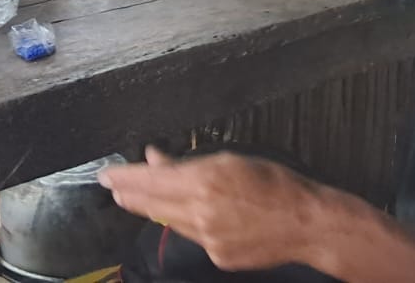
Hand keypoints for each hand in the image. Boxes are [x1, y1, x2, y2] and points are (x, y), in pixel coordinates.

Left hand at [99, 147, 328, 272]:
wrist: (307, 224)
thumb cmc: (274, 183)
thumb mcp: (230, 161)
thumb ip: (188, 161)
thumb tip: (155, 156)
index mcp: (203, 182)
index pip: (150, 180)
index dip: (125, 178)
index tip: (106, 174)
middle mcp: (200, 213)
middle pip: (152, 205)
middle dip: (130, 195)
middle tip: (113, 188)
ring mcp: (207, 239)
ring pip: (170, 222)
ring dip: (154, 209)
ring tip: (136, 199)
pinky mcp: (217, 257)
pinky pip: (193, 237)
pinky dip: (187, 224)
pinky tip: (189, 217)